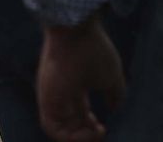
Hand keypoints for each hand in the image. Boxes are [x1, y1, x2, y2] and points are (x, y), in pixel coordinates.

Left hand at [38, 19, 124, 141]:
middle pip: (69, 124)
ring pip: (59, 130)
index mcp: (75, 86)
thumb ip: (115, 95)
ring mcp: (52, 96)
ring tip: (97, 133)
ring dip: (79, 139)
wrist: (76, 31)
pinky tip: (89, 131)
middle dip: (86, 135)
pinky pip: (51, 128)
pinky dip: (68, 137)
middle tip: (101, 133)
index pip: (79, 113)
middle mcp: (61, 94)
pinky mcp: (46, 98)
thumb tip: (116, 109)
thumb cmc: (94, 50)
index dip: (90, 126)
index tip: (103, 127)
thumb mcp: (111, 76)